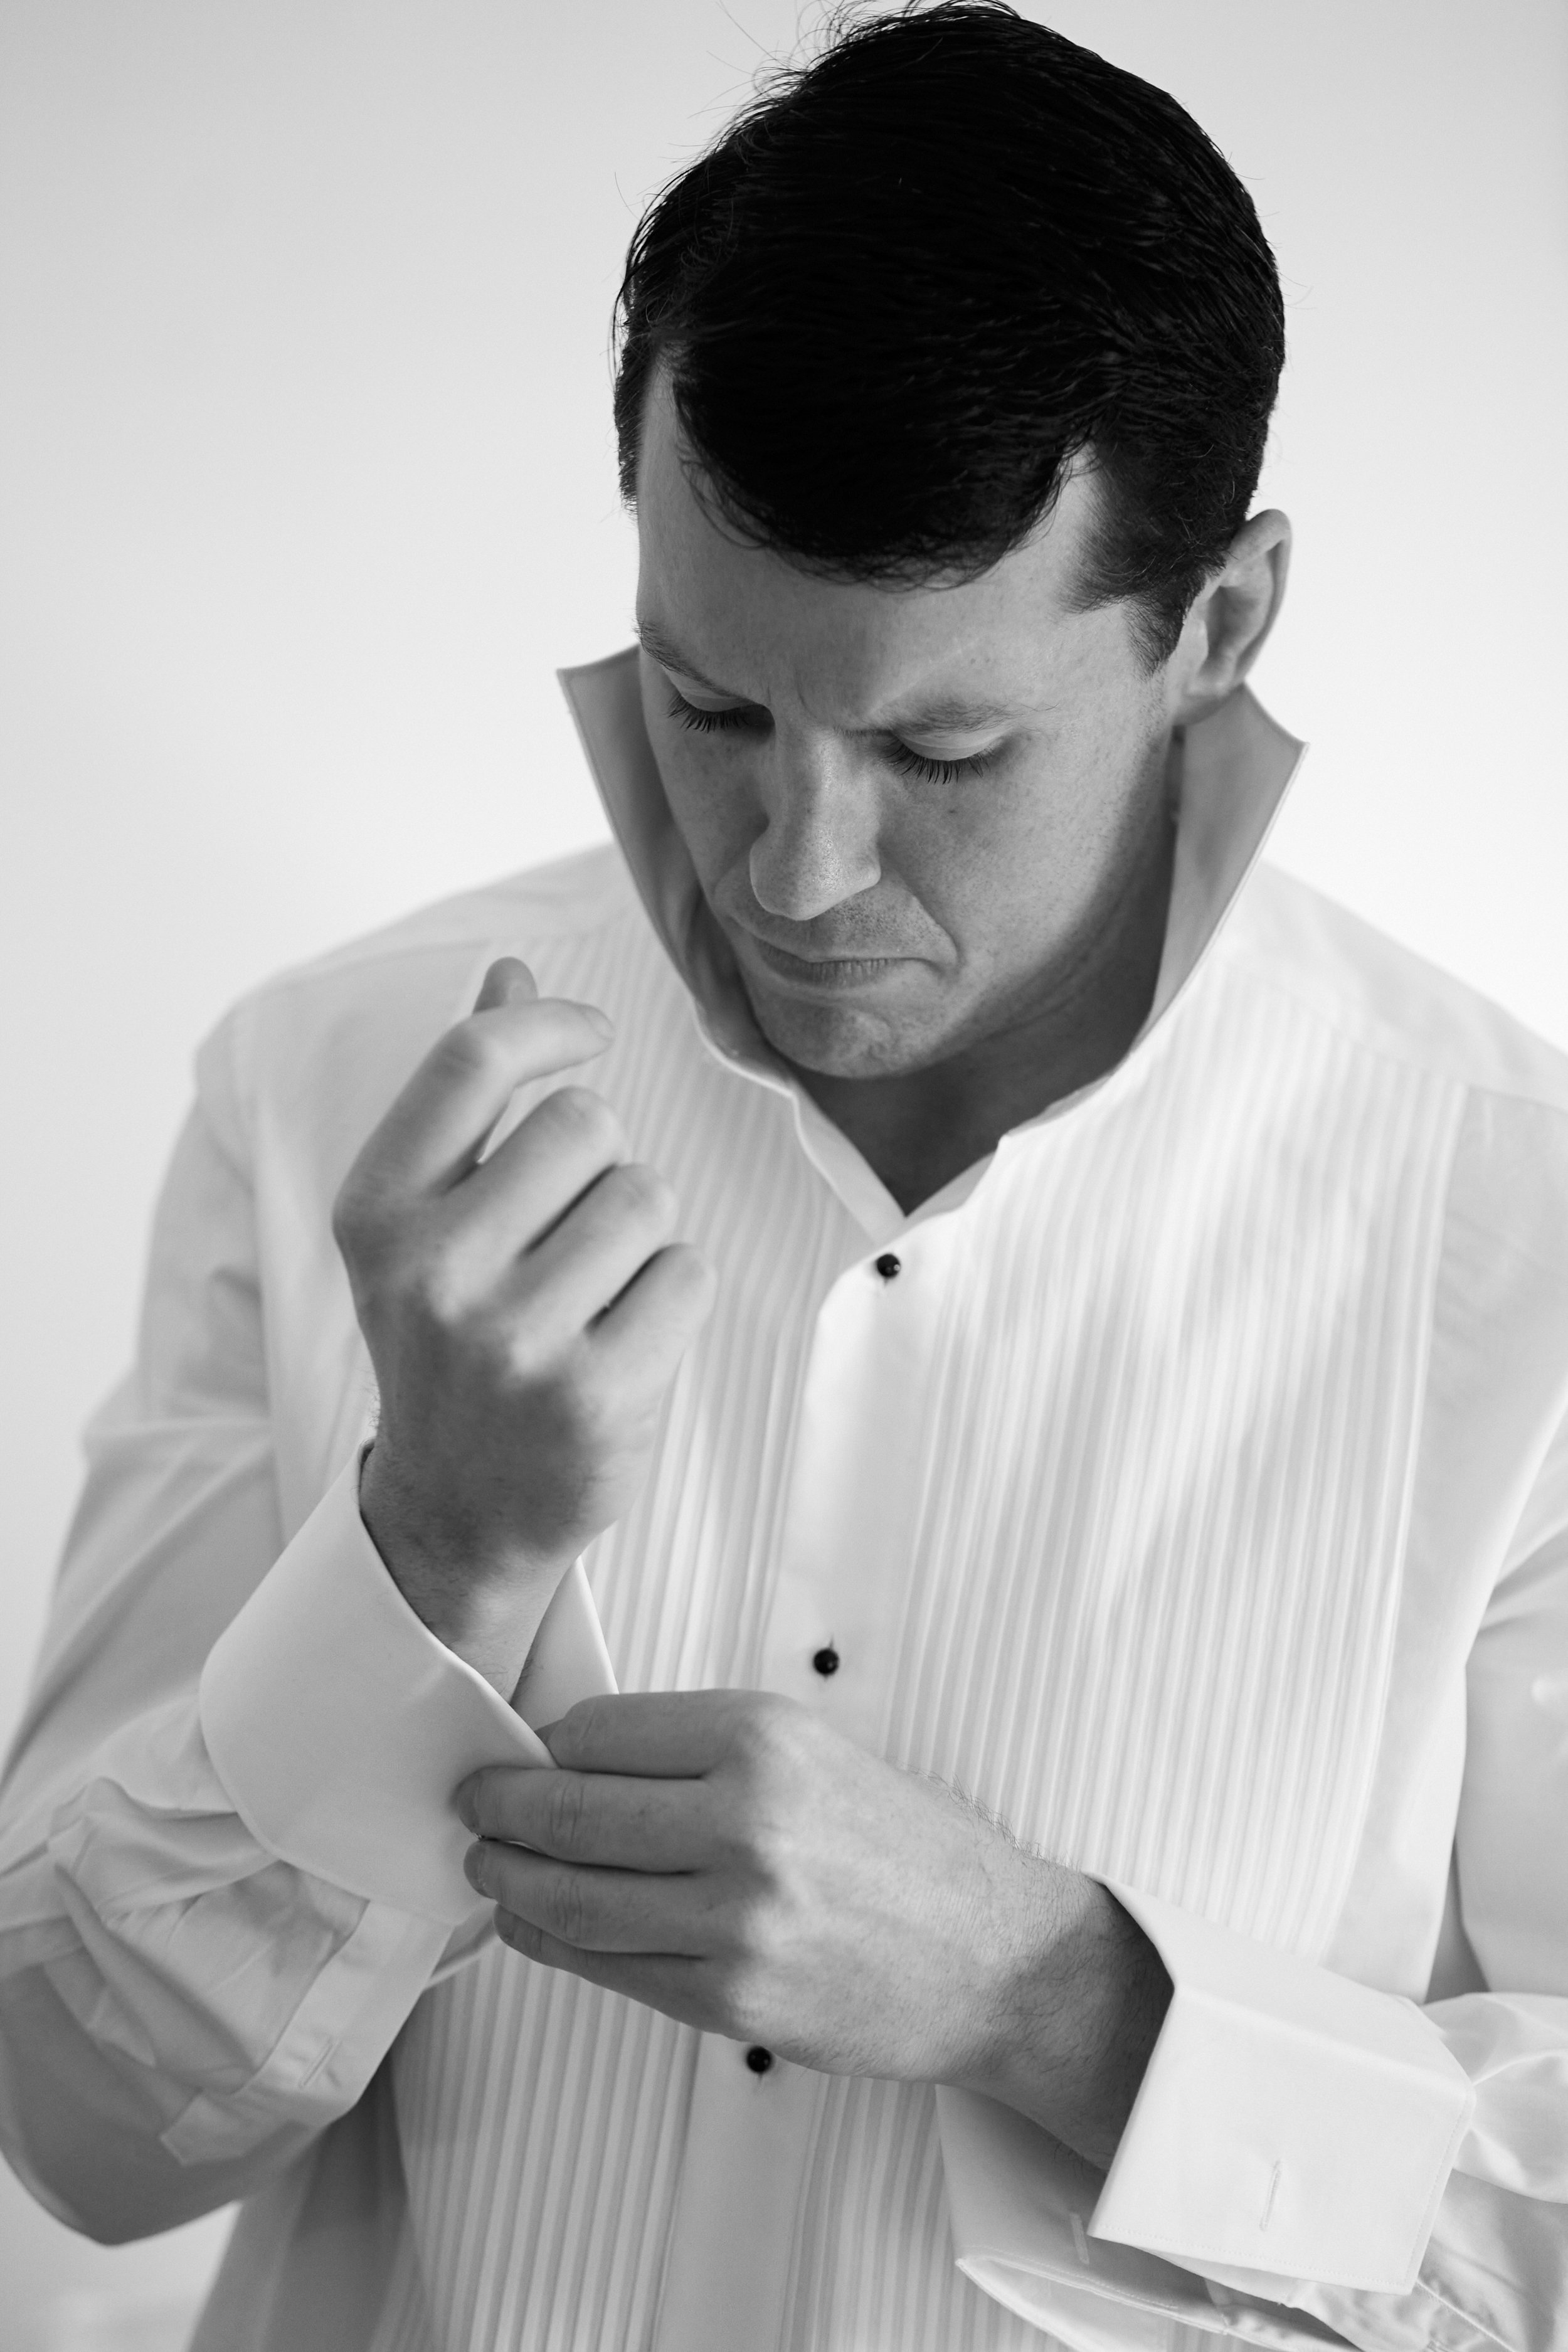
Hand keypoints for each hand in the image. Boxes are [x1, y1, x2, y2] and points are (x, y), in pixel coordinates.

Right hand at [334, 958, 716, 1694]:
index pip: (474, 1059)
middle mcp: (432, 1272)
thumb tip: (508, 968)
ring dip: (641, 1234)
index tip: (590, 1035)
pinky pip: (688, 1274)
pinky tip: (622, 1339)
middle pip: (588, 1124)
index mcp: (377, 1212)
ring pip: (648, 1197)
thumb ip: (465, 1094)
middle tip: (566, 1233)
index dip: (550, 1023)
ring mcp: (513, 1341)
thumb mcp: (424, 1217)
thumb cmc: (454, 1336)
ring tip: (592, 1293)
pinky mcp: (594, 1396)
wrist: (458, 1511)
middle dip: (603, 1161)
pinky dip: (673, 1296)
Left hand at [458, 1690, 1168, 2166]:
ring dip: (507, 1881)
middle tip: (473, 1804)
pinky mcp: (727, 1999)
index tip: (525, 1751)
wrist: (993, 1956)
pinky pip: (605, 1966)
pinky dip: (552, 1942)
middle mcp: (741, 1822)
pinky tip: (536, 1923)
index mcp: (761, 1737)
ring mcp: (731, 1920)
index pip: (596, 1730)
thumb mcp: (812, 1747)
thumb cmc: (903, 1845)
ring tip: (487, 1867)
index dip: (546, 1744)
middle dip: (498, 1809)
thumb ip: (698, 1748)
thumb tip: (575, 1755)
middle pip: (566, 1811)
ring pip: (569, 1897)